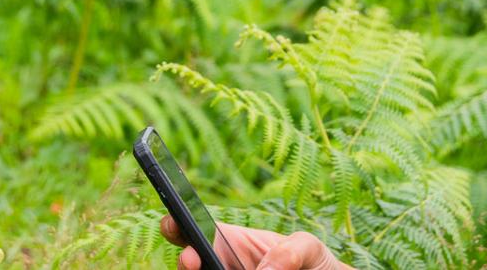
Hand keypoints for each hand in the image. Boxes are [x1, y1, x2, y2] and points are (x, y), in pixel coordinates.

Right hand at [159, 215, 351, 269]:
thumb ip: (291, 251)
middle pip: (188, 265)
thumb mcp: (309, 247)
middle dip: (185, 263)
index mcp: (229, 242)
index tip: (174, 222)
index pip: (192, 230)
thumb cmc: (313, 263)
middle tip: (195, 260)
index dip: (175, 224)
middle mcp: (219, 267)